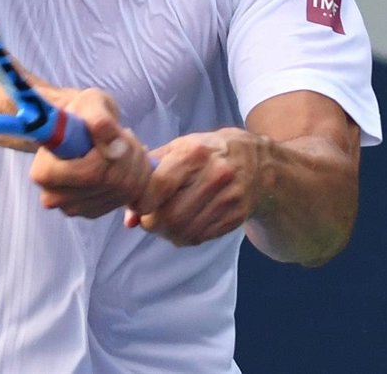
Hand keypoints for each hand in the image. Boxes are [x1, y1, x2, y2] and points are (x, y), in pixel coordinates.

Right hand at [29, 89, 152, 218]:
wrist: (81, 129)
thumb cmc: (81, 113)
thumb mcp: (89, 103)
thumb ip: (98, 117)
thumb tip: (110, 137)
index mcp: (43, 172)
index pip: (90, 173)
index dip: (110, 152)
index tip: (112, 131)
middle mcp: (54, 197)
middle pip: (110, 182)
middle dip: (127, 154)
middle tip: (124, 133)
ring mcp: (74, 208)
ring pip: (124, 190)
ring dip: (136, 162)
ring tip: (125, 144)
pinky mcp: (94, 212)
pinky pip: (131, 198)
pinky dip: (139, 175)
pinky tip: (129, 160)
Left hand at [126, 128, 260, 245]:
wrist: (258, 161)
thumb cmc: (208, 152)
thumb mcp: (179, 150)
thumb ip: (149, 177)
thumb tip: (129, 218)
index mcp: (194, 153)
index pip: (159, 185)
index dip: (141, 202)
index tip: (137, 204)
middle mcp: (214, 175)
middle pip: (170, 216)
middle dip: (152, 224)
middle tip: (149, 219)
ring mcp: (228, 198)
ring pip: (185, 232)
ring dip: (167, 233)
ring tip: (165, 222)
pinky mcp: (236, 216)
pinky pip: (200, 238)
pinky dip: (185, 236)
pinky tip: (185, 223)